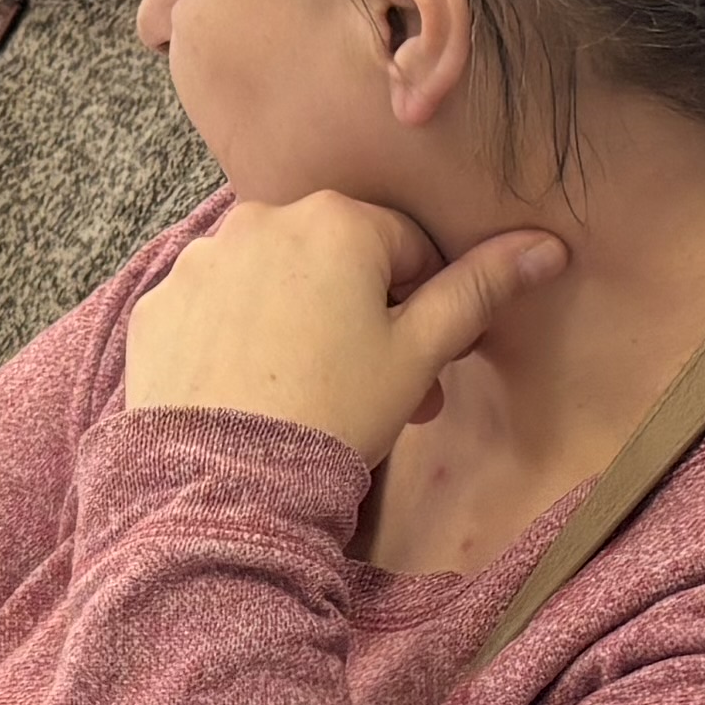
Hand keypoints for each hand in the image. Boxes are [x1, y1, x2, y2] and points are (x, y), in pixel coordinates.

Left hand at [120, 193, 566, 457]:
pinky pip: (215, 308)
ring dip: (300, 321)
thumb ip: (479, 291)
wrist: (226, 485)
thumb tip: (547, 246)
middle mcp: (260, 220)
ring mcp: (199, 261)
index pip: (405, 246)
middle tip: (378, 390)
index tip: (421, 360)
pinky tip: (253, 392)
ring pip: (272, 281)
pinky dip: (238, 338)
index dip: (422, 304)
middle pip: (334, 259)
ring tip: (312, 395)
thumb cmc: (334, 412)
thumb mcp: (419, 353)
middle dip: (363, 315)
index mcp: (335, 220)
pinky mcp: (157, 306)